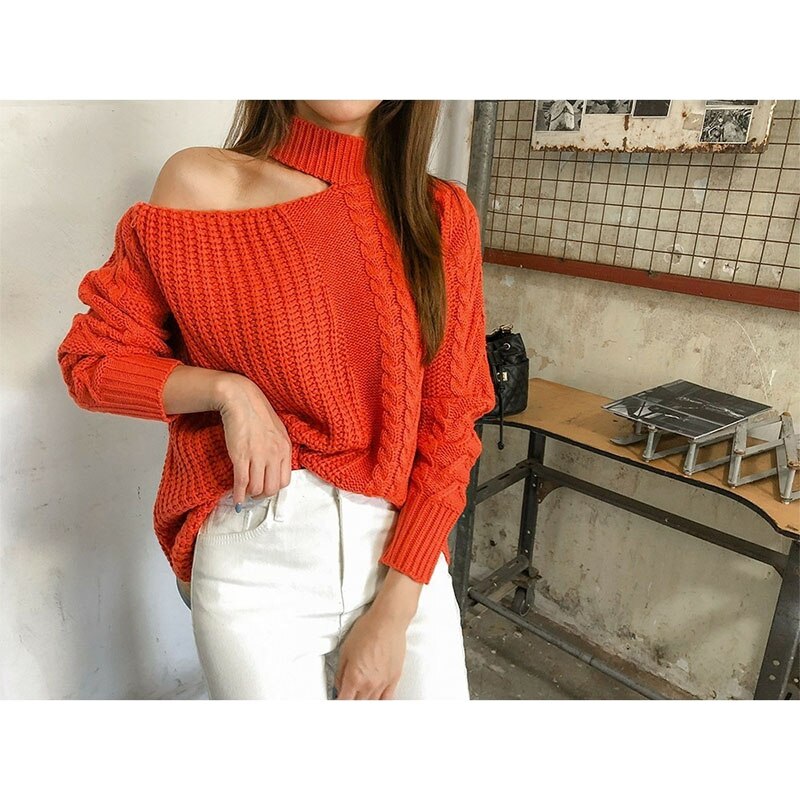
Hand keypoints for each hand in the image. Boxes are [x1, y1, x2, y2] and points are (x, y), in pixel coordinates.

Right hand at [214, 373, 291, 505]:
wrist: (241, 400)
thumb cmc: (257, 413)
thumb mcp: (277, 431)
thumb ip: (278, 449)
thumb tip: (273, 468)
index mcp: (285, 449)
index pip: (285, 481)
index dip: (274, 488)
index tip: (266, 489)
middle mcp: (274, 455)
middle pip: (271, 488)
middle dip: (262, 495)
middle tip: (255, 494)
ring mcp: (258, 456)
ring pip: (256, 488)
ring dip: (250, 495)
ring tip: (245, 495)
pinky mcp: (241, 456)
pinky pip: (242, 482)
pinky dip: (238, 494)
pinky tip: (236, 499)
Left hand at [334, 606, 407, 699]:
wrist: (387, 621)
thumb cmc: (367, 630)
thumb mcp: (345, 650)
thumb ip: (341, 673)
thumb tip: (339, 685)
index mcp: (354, 677)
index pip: (344, 702)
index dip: (338, 705)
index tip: (337, 703)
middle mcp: (369, 684)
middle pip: (358, 705)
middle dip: (351, 704)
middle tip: (348, 700)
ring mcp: (383, 683)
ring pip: (372, 704)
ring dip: (364, 704)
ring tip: (360, 700)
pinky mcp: (394, 678)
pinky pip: (387, 699)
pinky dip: (380, 703)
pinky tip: (375, 701)